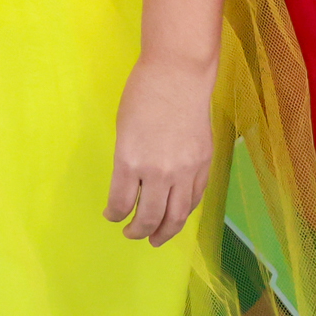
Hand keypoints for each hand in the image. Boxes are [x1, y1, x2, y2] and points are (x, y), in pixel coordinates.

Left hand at [105, 55, 215, 244]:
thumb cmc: (142, 94)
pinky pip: (194, 198)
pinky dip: (184, 211)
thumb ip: (127, 161)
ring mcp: (185, 171)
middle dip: (138, 230)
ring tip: (156, 239)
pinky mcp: (204, 165)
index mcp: (130, 161)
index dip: (114, 214)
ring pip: (176, 215)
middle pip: (149, 216)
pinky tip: (176, 215)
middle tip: (131, 234)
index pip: (120, 202)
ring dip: (165, 232)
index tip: (111, 216)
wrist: (179, 76)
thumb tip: (131, 186)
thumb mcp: (123, 130)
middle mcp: (158, 172)